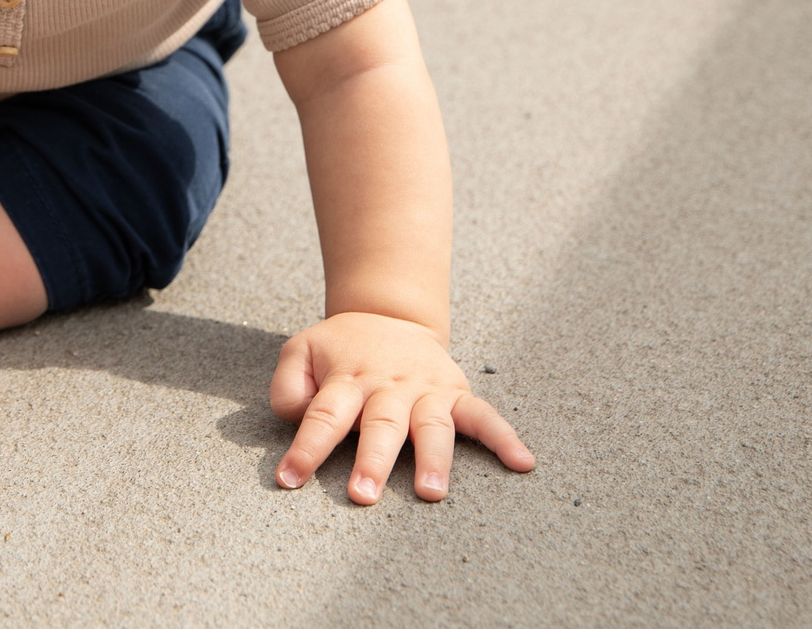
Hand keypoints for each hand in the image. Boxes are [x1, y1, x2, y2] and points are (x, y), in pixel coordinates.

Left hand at [269, 312, 533, 503]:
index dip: (306, 448)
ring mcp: (425, 390)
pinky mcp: (455, 393)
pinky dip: (504, 437)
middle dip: (372, 462)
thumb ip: (289, 385)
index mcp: (347, 378)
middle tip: (362, 496)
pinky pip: (483, 415)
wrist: (389, 314)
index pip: (323, 415)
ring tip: (431, 492)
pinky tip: (522, 462)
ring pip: (431, 426)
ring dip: (432, 459)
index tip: (288, 480)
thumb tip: (297, 414)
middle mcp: (388, 386)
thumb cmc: (341, 348)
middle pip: (380, 425)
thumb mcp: (303, 352)